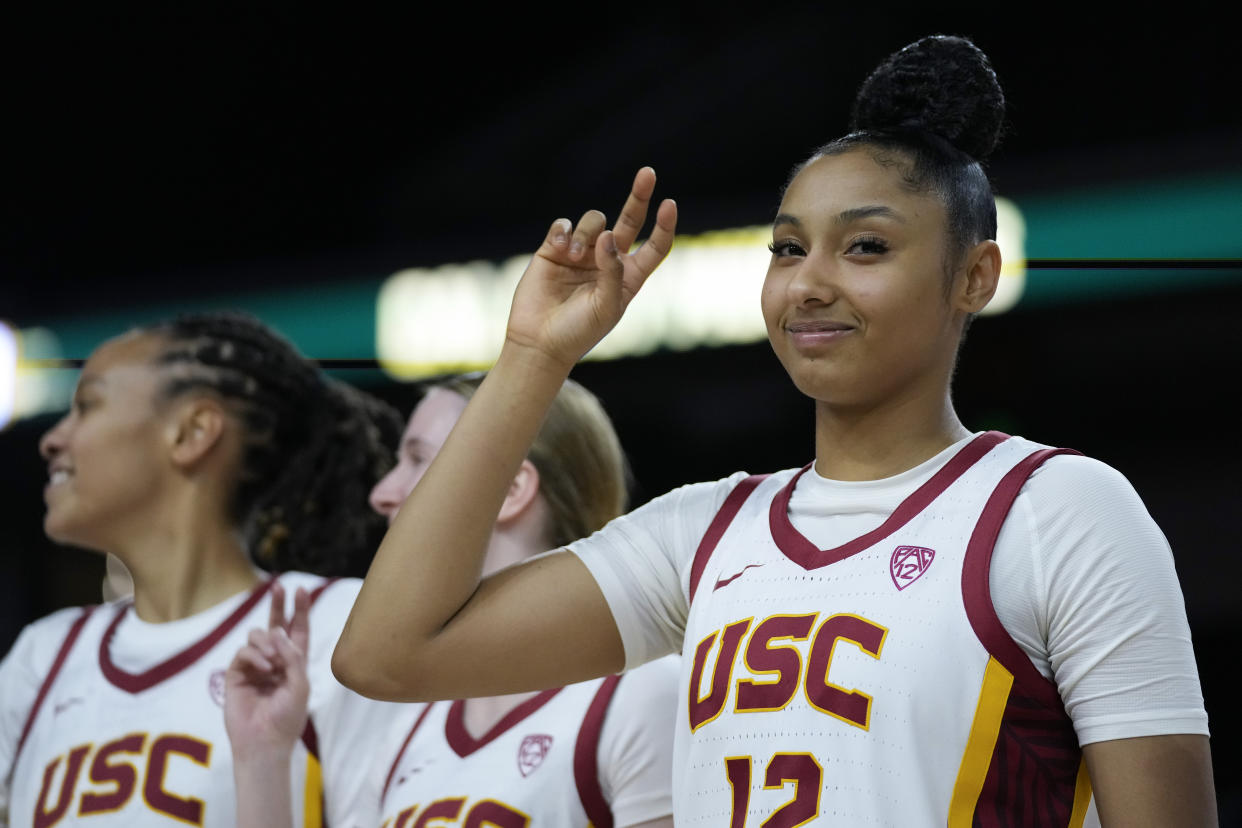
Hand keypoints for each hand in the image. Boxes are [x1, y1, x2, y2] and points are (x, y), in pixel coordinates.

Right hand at [224, 582, 310, 759]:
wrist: (264, 741)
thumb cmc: (287, 717)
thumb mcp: (299, 684)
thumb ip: (292, 656)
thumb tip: (277, 630)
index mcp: (294, 663)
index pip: (298, 631)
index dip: (300, 610)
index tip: (302, 590)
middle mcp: (274, 661)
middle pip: (275, 626)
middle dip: (277, 606)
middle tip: (278, 587)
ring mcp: (254, 666)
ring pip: (257, 636)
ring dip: (266, 643)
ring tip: (273, 662)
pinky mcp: (236, 674)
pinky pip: (243, 652)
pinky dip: (254, 655)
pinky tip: (264, 667)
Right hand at [505, 166, 676, 368]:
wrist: (539, 342)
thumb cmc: (579, 332)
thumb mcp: (607, 306)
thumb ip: (612, 271)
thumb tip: (608, 235)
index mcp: (628, 276)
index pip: (655, 246)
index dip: (664, 226)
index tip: (669, 205)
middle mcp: (607, 259)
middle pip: (630, 219)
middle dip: (639, 196)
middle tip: (648, 173)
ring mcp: (581, 252)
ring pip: (594, 220)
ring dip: (586, 233)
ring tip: (574, 256)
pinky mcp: (553, 249)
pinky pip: (563, 224)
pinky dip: (564, 231)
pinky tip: (559, 248)